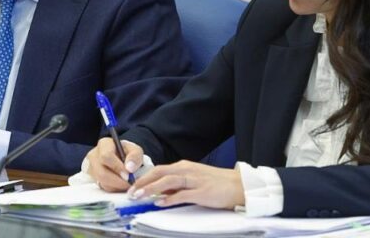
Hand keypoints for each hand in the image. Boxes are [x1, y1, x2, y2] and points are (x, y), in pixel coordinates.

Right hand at [86, 137, 143, 191]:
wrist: (121, 159)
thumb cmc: (127, 154)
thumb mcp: (135, 150)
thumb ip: (135, 156)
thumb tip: (129, 168)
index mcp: (104, 144)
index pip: (106, 156)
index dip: (117, 167)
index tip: (128, 175)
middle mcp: (94, 156)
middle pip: (102, 173)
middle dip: (118, 181)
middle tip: (129, 184)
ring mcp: (91, 168)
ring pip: (102, 182)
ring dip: (117, 186)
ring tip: (127, 183)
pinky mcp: (92, 179)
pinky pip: (102, 187)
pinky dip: (113, 188)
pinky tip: (120, 184)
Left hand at [128, 160, 243, 209]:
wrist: (239, 186)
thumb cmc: (216, 183)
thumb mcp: (193, 180)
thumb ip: (177, 185)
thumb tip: (160, 192)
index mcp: (184, 166)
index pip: (159, 169)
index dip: (144, 177)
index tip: (132, 186)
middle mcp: (187, 170)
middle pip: (160, 173)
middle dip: (143, 182)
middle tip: (130, 192)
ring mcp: (194, 180)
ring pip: (168, 181)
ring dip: (151, 188)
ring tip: (139, 196)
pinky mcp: (202, 192)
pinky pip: (182, 194)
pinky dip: (169, 198)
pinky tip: (159, 202)